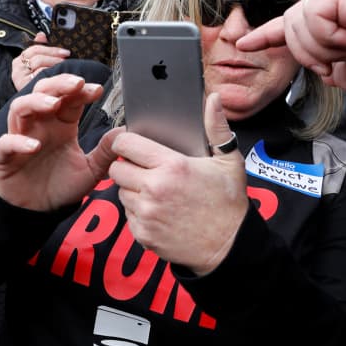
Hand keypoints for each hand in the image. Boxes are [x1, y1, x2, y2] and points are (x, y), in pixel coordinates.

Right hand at [0, 73, 117, 210]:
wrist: (40, 212)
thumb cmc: (63, 186)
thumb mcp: (92, 170)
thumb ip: (106, 151)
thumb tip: (126, 132)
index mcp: (62, 126)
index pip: (70, 99)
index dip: (81, 90)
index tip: (97, 90)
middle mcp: (41, 126)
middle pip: (43, 92)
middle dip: (59, 84)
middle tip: (76, 83)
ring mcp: (21, 138)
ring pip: (20, 108)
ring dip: (36, 102)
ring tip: (54, 104)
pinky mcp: (5, 158)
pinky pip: (6, 143)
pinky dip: (18, 141)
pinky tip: (33, 145)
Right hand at [12, 33, 69, 89]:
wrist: (32, 105)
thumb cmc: (36, 84)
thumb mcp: (38, 65)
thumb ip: (39, 49)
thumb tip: (41, 35)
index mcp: (19, 62)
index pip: (34, 49)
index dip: (52, 50)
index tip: (65, 53)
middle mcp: (17, 71)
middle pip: (38, 58)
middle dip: (55, 58)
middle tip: (67, 60)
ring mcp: (21, 81)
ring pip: (41, 68)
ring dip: (55, 67)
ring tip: (66, 69)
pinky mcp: (27, 90)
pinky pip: (42, 79)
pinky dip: (53, 77)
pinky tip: (61, 78)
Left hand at [109, 93, 247, 276]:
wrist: (229, 247)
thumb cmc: (229, 203)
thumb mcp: (229, 161)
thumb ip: (216, 127)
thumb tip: (213, 99)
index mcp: (172, 166)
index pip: (125, 145)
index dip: (126, 142)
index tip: (133, 146)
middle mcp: (154, 189)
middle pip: (116, 169)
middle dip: (128, 167)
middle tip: (147, 171)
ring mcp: (147, 214)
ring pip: (120, 193)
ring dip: (132, 190)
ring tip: (156, 192)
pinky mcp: (143, 234)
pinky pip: (128, 216)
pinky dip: (139, 213)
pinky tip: (160, 211)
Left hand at [236, 0, 345, 91]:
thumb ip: (326, 65)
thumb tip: (315, 66)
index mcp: (336, 24)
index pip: (294, 26)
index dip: (268, 34)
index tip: (245, 42)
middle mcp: (338, 5)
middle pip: (291, 25)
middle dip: (307, 53)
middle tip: (337, 63)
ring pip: (298, 23)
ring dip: (321, 49)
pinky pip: (314, 16)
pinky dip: (329, 37)